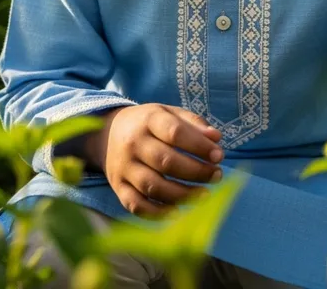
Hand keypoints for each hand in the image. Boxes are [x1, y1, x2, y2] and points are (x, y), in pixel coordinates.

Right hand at [85, 104, 223, 217]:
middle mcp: (133, 143)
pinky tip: (179, 213)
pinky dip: (157, 213)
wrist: (108, 134)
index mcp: (148, 119)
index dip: (199, 146)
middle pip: (165, 161)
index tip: (219, 155)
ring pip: (153, 186)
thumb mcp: (169, 113)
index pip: (175, 132)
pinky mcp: (118, 188)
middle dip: (195, 171)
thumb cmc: (149, 124)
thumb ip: (194, 123)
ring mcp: (123, 167)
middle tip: (217, 176)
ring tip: (205, 194)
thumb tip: (216, 139)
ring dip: (182, 194)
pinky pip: (137, 205)